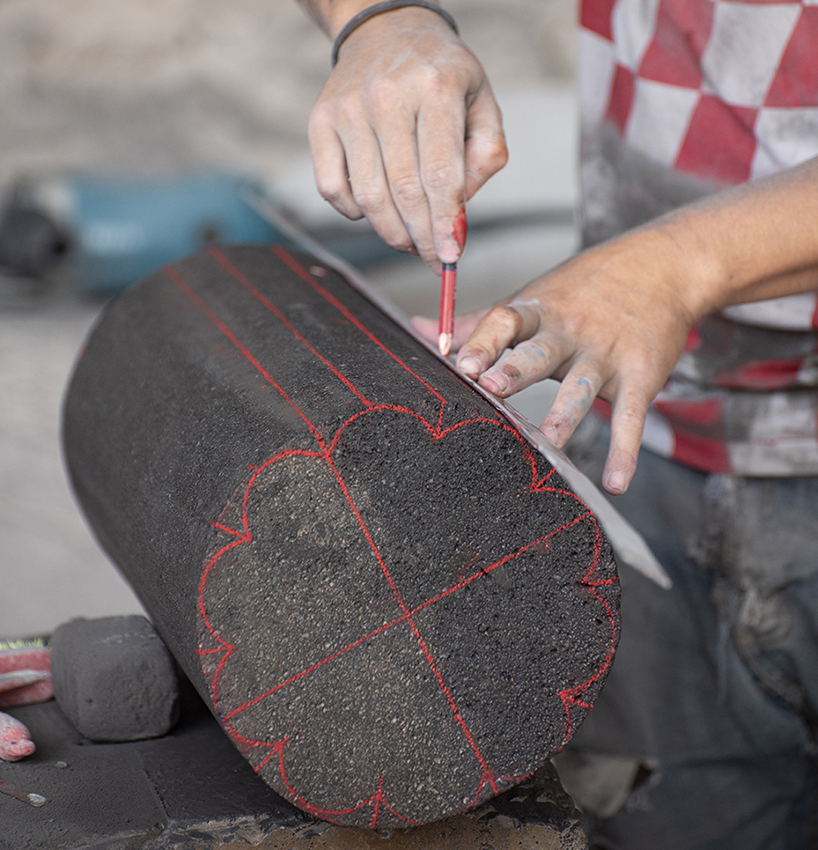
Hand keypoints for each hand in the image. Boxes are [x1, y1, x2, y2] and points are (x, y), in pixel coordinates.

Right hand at [307, 6, 506, 268]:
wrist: (386, 29)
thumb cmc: (440, 74)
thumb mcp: (481, 101)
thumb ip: (486, 154)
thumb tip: (459, 209)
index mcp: (435, 88)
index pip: (440, 174)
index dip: (445, 224)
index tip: (451, 258)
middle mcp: (387, 96)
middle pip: (404, 192)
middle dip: (422, 238)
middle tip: (433, 259)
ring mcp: (348, 109)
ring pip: (368, 198)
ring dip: (391, 233)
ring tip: (410, 241)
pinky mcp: (320, 122)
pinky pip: (332, 189)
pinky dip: (354, 213)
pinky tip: (375, 209)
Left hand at [415, 227, 701, 494]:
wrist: (662, 266)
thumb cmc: (584, 290)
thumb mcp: (532, 300)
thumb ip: (478, 324)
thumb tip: (420, 329)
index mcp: (536, 313)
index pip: (504, 321)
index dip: (482, 341)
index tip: (461, 363)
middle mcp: (569, 332)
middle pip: (539, 351)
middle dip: (516, 370)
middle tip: (493, 387)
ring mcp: (605, 353)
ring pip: (582, 386)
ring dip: (565, 414)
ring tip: (549, 443)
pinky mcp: (640, 374)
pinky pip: (632, 416)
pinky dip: (625, 451)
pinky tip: (615, 483)